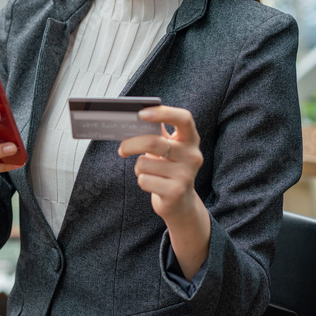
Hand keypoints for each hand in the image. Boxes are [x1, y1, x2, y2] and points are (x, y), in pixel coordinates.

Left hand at [118, 104, 210, 278]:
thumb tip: (132, 120)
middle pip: (153, 142)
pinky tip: (154, 184)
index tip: (141, 113)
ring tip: (150, 172)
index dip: (163, 113)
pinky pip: (144, 180)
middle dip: (131, 144)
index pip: (184, 118)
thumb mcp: (168, 149)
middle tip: (122, 148)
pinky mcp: (176, 192)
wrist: (181, 203)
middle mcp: (192, 155)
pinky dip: (142, 181)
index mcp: (190, 139)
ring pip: (144, 164)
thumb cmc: (169, 169)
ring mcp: (186, 175)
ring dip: (139, 168)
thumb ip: (156, 133)